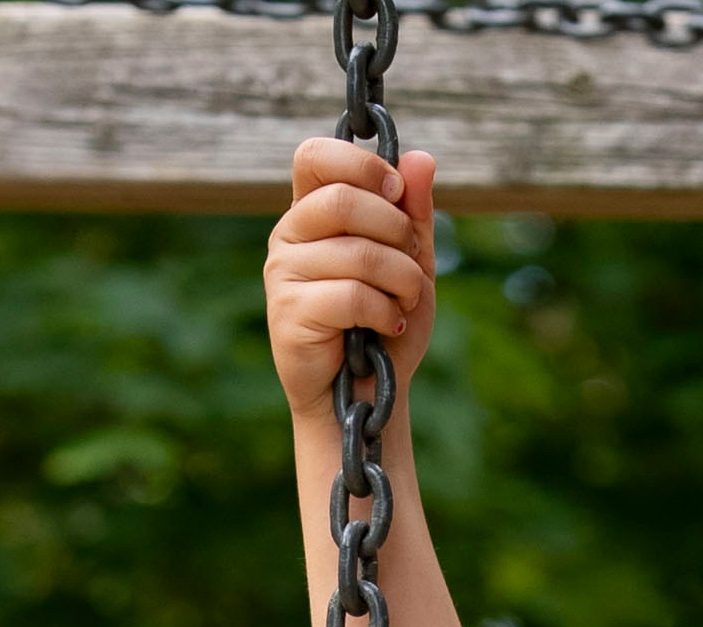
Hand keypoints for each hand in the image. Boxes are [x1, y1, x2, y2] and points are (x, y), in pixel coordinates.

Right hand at [264, 136, 439, 421]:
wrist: (368, 394)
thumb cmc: (386, 324)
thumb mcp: (411, 262)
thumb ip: (413, 212)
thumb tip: (420, 158)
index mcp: (312, 211)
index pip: (315, 155)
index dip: (361, 165)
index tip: (397, 192)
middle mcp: (289, 235)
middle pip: (343, 200)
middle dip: (396, 231)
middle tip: (412, 260)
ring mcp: (282, 273)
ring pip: (357, 253)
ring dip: (401, 279)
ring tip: (404, 301)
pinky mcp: (289, 314)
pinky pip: (351, 295)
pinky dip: (385, 311)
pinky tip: (389, 326)